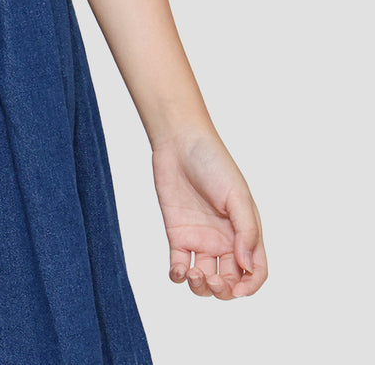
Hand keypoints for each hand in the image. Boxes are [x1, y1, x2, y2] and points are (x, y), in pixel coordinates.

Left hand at [151, 129, 267, 299]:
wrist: (180, 143)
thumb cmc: (214, 163)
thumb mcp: (236, 196)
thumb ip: (245, 231)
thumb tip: (247, 266)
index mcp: (244, 232)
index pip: (255, 271)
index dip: (249, 286)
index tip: (237, 290)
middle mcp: (224, 240)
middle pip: (229, 281)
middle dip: (223, 290)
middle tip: (212, 280)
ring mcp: (200, 239)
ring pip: (204, 278)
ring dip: (201, 288)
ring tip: (194, 274)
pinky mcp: (177, 235)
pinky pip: (179, 265)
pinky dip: (179, 276)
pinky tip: (179, 271)